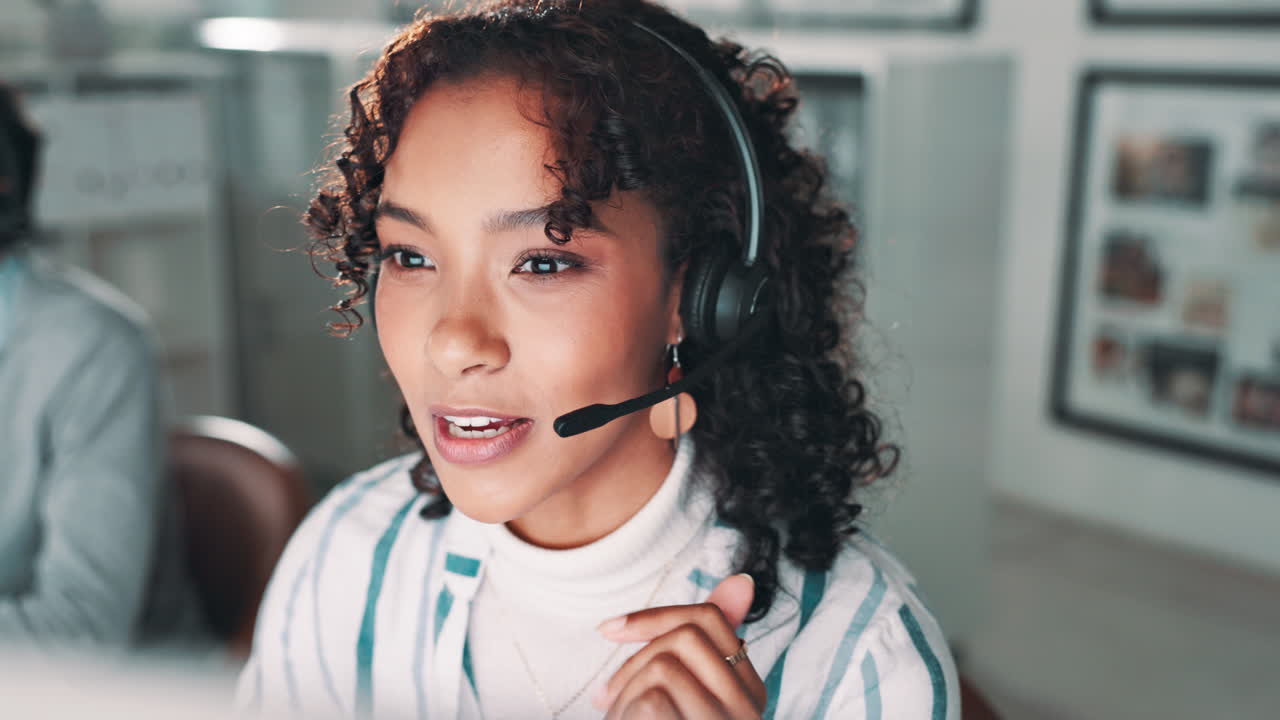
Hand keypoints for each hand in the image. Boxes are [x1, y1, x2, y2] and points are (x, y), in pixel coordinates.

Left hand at [591, 574, 765, 718]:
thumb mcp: (679, 696)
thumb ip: (703, 645)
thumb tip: (743, 579)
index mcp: (749, 692)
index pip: (710, 619)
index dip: (654, 616)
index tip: (608, 630)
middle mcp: (749, 711)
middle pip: (687, 636)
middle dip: (635, 658)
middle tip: (608, 698)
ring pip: (665, 666)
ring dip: (625, 693)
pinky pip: (654, 701)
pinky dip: (625, 713)